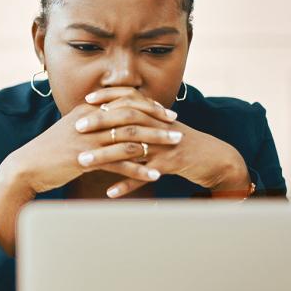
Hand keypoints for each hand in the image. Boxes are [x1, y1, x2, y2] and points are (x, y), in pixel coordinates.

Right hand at [6, 95, 178, 194]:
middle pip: (132, 116)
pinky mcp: (86, 159)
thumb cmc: (50, 150)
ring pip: (130, 137)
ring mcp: (88, 140)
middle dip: (158, 121)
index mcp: (88, 110)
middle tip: (177, 128)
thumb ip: (92, 122)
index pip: (124, 101)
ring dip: (156, 142)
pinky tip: (154, 175)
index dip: (148, 105)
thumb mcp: (72, 129)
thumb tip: (112, 120)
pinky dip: (139, 169)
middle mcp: (91, 120)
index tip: (166, 112)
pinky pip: (120, 163)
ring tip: (174, 147)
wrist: (27, 166)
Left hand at [77, 87, 250, 197]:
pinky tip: (110, 192)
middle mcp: (159, 126)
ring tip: (83, 162)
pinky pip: (145, 176)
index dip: (108, 98)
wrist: (213, 157)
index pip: (129, 99)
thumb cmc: (181, 142)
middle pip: (126, 119)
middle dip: (100, 122)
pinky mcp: (170, 165)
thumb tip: (114, 113)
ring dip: (105, 156)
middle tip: (77, 127)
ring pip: (131, 148)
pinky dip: (127, 184)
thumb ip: (142, 119)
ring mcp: (165, 145)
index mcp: (155, 115)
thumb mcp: (162, 127)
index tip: (86, 101)